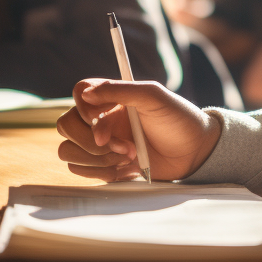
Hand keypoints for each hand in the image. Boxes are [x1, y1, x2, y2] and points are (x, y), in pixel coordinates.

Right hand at [56, 79, 221, 181]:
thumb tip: (86, 93)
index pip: (80, 92)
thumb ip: (121, 90)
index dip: (83, 106)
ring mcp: (101, 144)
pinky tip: (126, 167)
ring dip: (98, 157)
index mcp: (113, 98)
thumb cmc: (178, 118)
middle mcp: (102, 119)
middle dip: (91, 140)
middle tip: (122, 145)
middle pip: (66, 125)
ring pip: (69, 150)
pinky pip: (81, 170)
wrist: (194, 152)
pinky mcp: (104, 166)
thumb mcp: (154, 97)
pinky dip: (100, 171)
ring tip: (129, 155)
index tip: (99, 116)